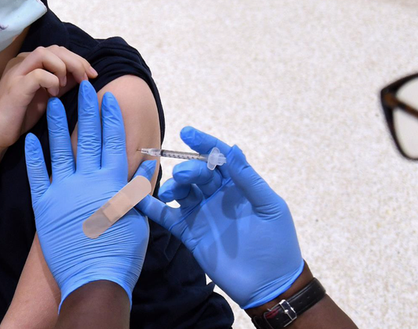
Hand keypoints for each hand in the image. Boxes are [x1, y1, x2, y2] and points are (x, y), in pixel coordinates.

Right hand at [0, 46, 96, 151]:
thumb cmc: (21, 116)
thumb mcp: (47, 96)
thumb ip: (62, 83)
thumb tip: (83, 75)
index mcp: (27, 63)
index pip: (58, 50)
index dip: (78, 60)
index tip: (92, 74)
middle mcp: (20, 62)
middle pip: (55, 49)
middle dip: (76, 61)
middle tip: (88, 78)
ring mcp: (16, 72)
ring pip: (45, 53)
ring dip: (64, 67)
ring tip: (67, 84)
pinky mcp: (15, 86)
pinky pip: (39, 74)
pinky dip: (52, 82)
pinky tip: (53, 95)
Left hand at [25, 81, 153, 307]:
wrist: (95, 278)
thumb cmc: (122, 252)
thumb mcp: (138, 217)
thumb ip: (137, 189)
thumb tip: (143, 165)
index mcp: (113, 181)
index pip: (114, 141)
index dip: (111, 118)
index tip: (108, 98)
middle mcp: (89, 180)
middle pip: (89, 137)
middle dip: (87, 110)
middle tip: (83, 87)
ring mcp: (65, 191)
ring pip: (61, 150)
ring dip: (59, 124)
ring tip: (55, 103)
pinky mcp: (45, 206)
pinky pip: (37, 176)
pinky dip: (33, 157)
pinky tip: (31, 138)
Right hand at [137, 127, 303, 309]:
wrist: (270, 285)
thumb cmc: (278, 242)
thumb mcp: (269, 207)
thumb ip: (248, 179)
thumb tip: (233, 149)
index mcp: (239, 185)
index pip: (219, 157)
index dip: (204, 143)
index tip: (187, 133)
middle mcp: (218, 196)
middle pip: (197, 173)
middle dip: (188, 169)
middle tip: (184, 175)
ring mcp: (203, 214)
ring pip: (181, 190)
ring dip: (173, 185)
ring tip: (171, 191)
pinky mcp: (190, 234)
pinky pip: (168, 216)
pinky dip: (153, 207)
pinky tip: (140, 199)